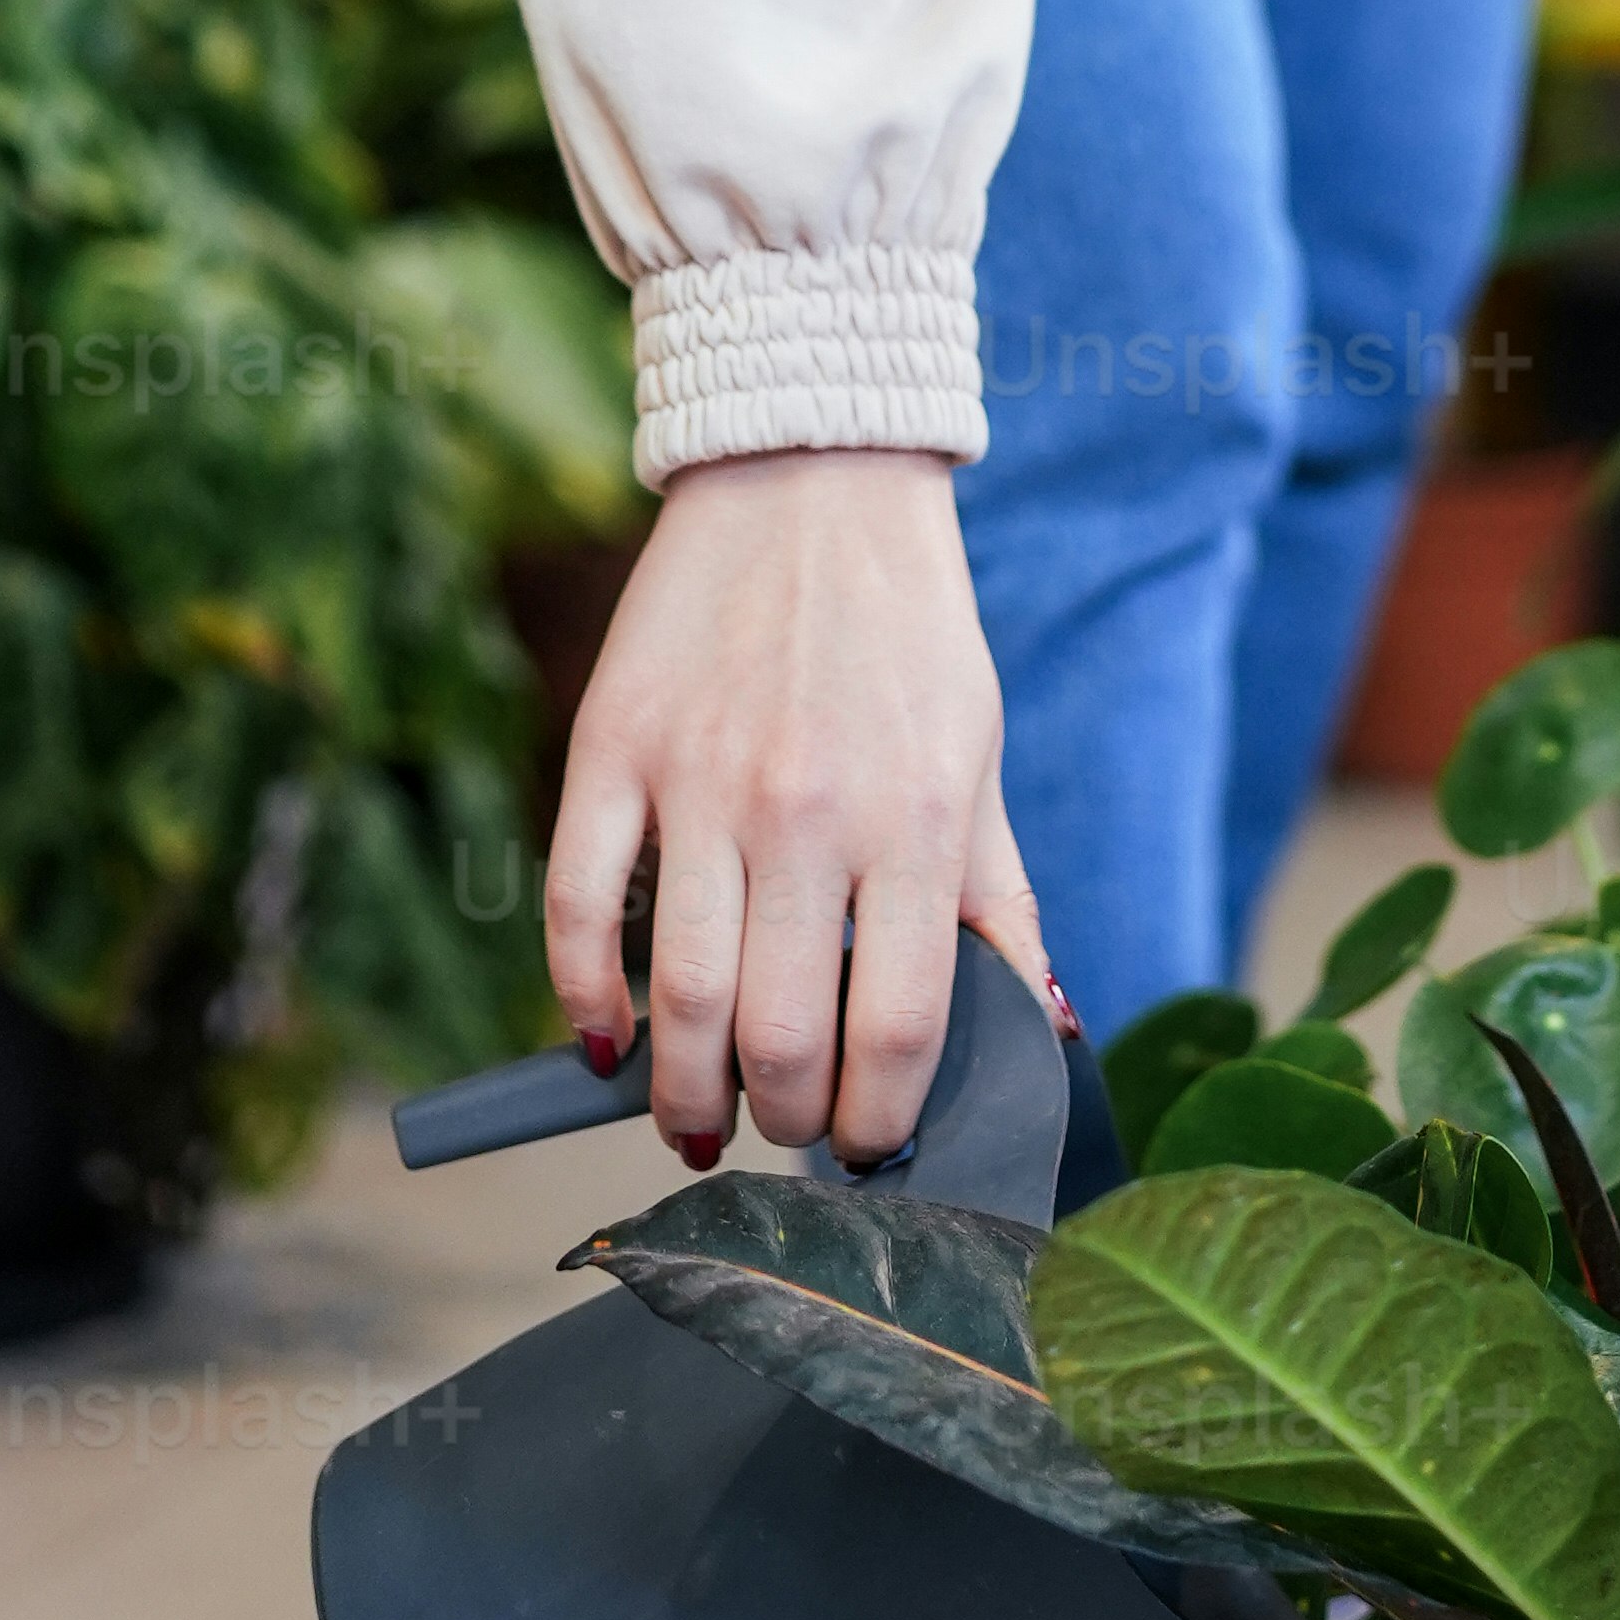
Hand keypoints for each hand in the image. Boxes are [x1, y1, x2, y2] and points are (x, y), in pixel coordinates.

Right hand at [544, 445, 1050, 1168]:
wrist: (810, 475)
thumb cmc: (906, 631)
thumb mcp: (976, 757)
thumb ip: (995, 900)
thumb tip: (1039, 1026)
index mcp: (915, 816)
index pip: (902, 1026)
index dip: (882, 1117)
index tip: (868, 1144)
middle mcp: (808, 809)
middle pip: (783, 1036)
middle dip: (782, 1121)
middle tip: (781, 1132)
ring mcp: (699, 781)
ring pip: (679, 1001)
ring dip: (684, 1095)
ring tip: (698, 1120)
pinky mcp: (610, 749)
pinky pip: (579, 911)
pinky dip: (584, 1000)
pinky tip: (606, 1041)